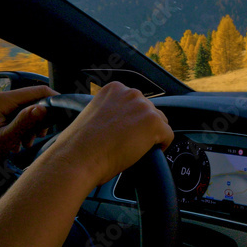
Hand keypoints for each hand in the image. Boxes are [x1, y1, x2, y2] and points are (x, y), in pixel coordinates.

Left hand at [0, 85, 58, 188]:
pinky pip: (8, 112)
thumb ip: (24, 123)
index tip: (62, 114)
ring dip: (26, 124)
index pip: (35, 91)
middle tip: (35, 139)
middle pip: (28, 100)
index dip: (52, 100)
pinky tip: (12, 141)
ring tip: (21, 144)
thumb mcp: (2, 142)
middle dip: (36, 119)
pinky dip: (15, 125)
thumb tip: (44, 107)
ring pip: (19, 107)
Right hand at [47, 82, 174, 186]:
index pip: (136, 102)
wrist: (78, 157)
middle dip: (143, 126)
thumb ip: (112, 111)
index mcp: (114, 89)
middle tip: (131, 142)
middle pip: (150, 110)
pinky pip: (168, 135)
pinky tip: (149, 152)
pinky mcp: (153, 122)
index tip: (127, 130)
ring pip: (160, 122)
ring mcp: (143, 107)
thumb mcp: (95, 115)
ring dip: (152, 135)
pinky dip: (162, 145)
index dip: (133, 119)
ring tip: (136, 148)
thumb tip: (123, 123)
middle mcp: (131, 93)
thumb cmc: (80, 143)